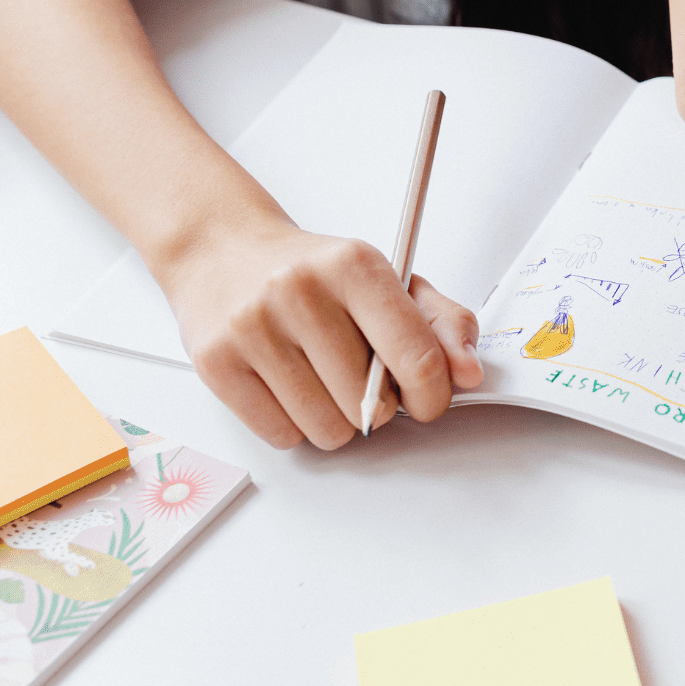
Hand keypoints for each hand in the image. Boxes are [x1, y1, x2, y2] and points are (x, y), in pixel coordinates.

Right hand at [164, 222, 483, 450]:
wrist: (222, 249)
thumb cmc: (314, 273)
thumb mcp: (387, 279)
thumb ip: (441, 323)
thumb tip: (469, 372)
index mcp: (356, 266)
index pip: (417, 356)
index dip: (433, 396)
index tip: (429, 400)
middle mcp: (301, 292)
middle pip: (370, 405)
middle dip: (377, 405)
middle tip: (360, 376)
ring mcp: (253, 327)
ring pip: (327, 428)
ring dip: (336, 420)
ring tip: (323, 379)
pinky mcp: (215, 362)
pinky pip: (281, 435)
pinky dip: (295, 425)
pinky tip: (288, 385)